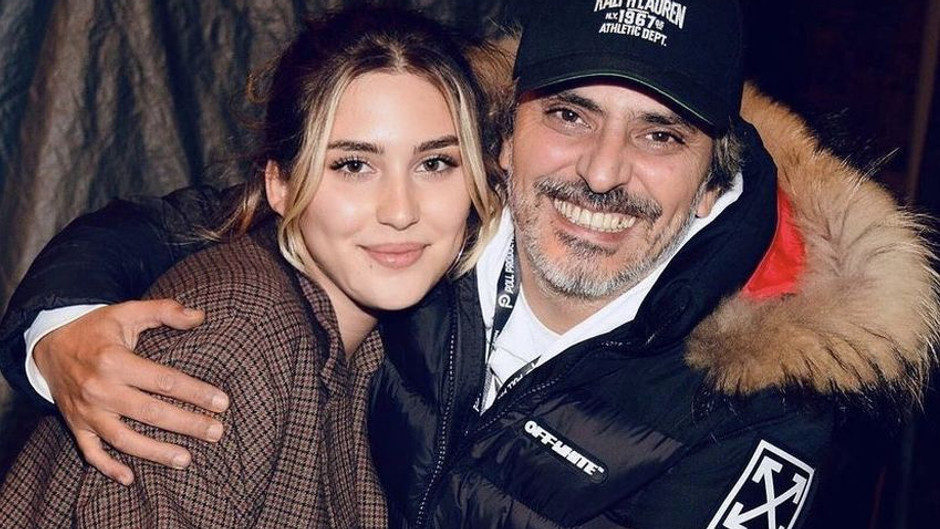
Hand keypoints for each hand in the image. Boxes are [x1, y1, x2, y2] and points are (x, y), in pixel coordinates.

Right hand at [33, 299, 229, 485]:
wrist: (48, 344)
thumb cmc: (97, 328)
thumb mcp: (128, 311)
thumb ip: (165, 311)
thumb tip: (200, 316)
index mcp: (114, 360)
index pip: (163, 380)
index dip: (195, 392)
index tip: (222, 402)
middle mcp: (99, 389)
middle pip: (149, 412)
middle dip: (186, 424)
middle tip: (216, 432)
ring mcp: (85, 411)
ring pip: (123, 438)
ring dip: (154, 452)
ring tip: (186, 459)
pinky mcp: (76, 425)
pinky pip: (91, 452)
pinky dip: (108, 467)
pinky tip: (130, 478)